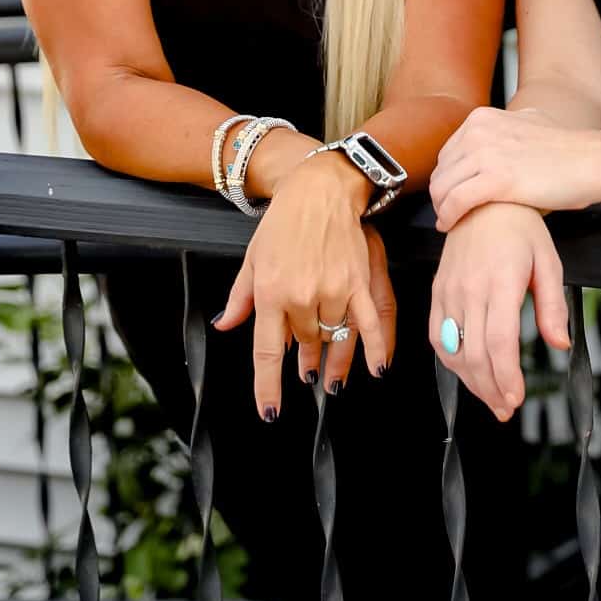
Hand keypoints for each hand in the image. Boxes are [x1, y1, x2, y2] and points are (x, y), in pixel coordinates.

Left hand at [214, 155, 392, 417]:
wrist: (319, 189)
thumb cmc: (282, 222)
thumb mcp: (252, 259)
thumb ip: (240, 298)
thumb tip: (225, 326)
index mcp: (270, 293)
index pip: (268, 352)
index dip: (269, 387)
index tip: (271, 412)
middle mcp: (301, 296)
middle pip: (306, 345)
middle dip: (306, 361)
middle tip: (308, 370)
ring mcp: (333, 290)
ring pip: (334, 338)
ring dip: (334, 360)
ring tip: (332, 377)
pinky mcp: (359, 281)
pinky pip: (370, 323)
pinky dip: (375, 348)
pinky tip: (376, 369)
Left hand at [430, 105, 600, 228]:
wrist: (590, 161)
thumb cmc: (566, 150)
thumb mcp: (529, 121)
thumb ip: (506, 126)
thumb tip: (499, 130)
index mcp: (482, 118)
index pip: (447, 153)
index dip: (447, 178)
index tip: (451, 195)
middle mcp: (479, 131)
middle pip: (441, 170)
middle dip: (441, 195)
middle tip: (447, 213)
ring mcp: (487, 153)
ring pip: (443, 187)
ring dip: (441, 209)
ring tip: (447, 222)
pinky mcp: (497, 178)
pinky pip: (456, 201)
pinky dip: (448, 217)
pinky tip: (450, 226)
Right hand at [430, 203, 569, 418]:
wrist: (484, 200)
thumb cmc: (520, 228)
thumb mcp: (548, 261)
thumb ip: (552, 305)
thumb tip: (559, 343)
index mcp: (501, 281)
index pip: (498, 340)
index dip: (505, 376)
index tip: (516, 398)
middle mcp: (470, 287)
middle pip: (474, 352)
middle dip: (491, 388)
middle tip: (506, 408)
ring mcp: (450, 289)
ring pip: (453, 348)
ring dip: (470, 380)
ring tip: (490, 397)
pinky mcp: (438, 290)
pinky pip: (437, 333)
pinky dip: (449, 359)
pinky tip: (465, 371)